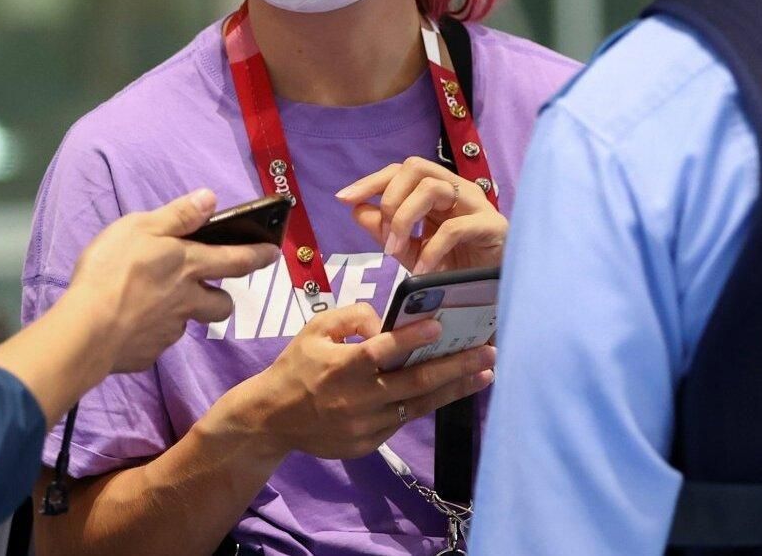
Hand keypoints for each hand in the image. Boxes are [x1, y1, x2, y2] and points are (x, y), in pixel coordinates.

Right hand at [67, 189, 278, 373]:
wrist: (87, 329)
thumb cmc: (113, 270)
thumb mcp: (141, 227)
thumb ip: (178, 215)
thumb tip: (211, 199)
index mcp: (189, 265)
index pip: (237, 259)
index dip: (259, 255)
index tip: (274, 254)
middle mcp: (187, 301)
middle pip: (222, 305)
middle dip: (222, 298)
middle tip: (208, 291)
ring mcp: (169, 331)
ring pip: (187, 323)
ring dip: (181, 314)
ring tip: (154, 305)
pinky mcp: (148, 354)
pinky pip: (155, 342)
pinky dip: (147, 333)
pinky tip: (127, 325)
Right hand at [213, 304, 495, 461]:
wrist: (273, 419)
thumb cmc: (298, 366)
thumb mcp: (315, 329)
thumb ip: (352, 317)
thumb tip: (388, 325)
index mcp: (340, 368)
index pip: (380, 352)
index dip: (410, 339)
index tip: (439, 326)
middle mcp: (356, 399)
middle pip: (414, 383)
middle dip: (456, 366)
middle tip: (488, 352)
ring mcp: (365, 426)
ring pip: (418, 406)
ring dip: (454, 389)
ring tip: (485, 374)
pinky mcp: (369, 444)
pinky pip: (403, 420)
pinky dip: (428, 404)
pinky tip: (450, 389)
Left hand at [336, 157, 507, 274]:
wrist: (494, 294)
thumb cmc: (457, 269)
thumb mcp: (412, 251)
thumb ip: (386, 231)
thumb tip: (357, 209)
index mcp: (438, 191)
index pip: (401, 170)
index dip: (371, 181)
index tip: (343, 199)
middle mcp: (457, 189)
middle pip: (416, 166)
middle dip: (390, 198)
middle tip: (383, 238)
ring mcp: (476, 204)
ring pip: (432, 188)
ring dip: (404, 219)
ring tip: (396, 252)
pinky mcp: (492, 226)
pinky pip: (454, 227)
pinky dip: (431, 249)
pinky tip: (421, 269)